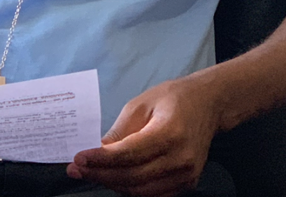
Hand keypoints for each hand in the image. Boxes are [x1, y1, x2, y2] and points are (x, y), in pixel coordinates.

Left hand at [67, 76, 219, 196]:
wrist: (207, 104)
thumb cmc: (173, 98)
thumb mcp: (140, 104)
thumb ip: (120, 131)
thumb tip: (97, 151)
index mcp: (169, 132)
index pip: (128, 154)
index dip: (101, 160)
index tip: (79, 159)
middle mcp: (180, 158)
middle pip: (132, 177)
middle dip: (100, 174)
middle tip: (77, 169)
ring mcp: (186, 174)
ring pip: (140, 191)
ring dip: (113, 184)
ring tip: (92, 173)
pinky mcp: (188, 183)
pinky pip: (153, 194)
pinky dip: (131, 189)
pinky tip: (115, 177)